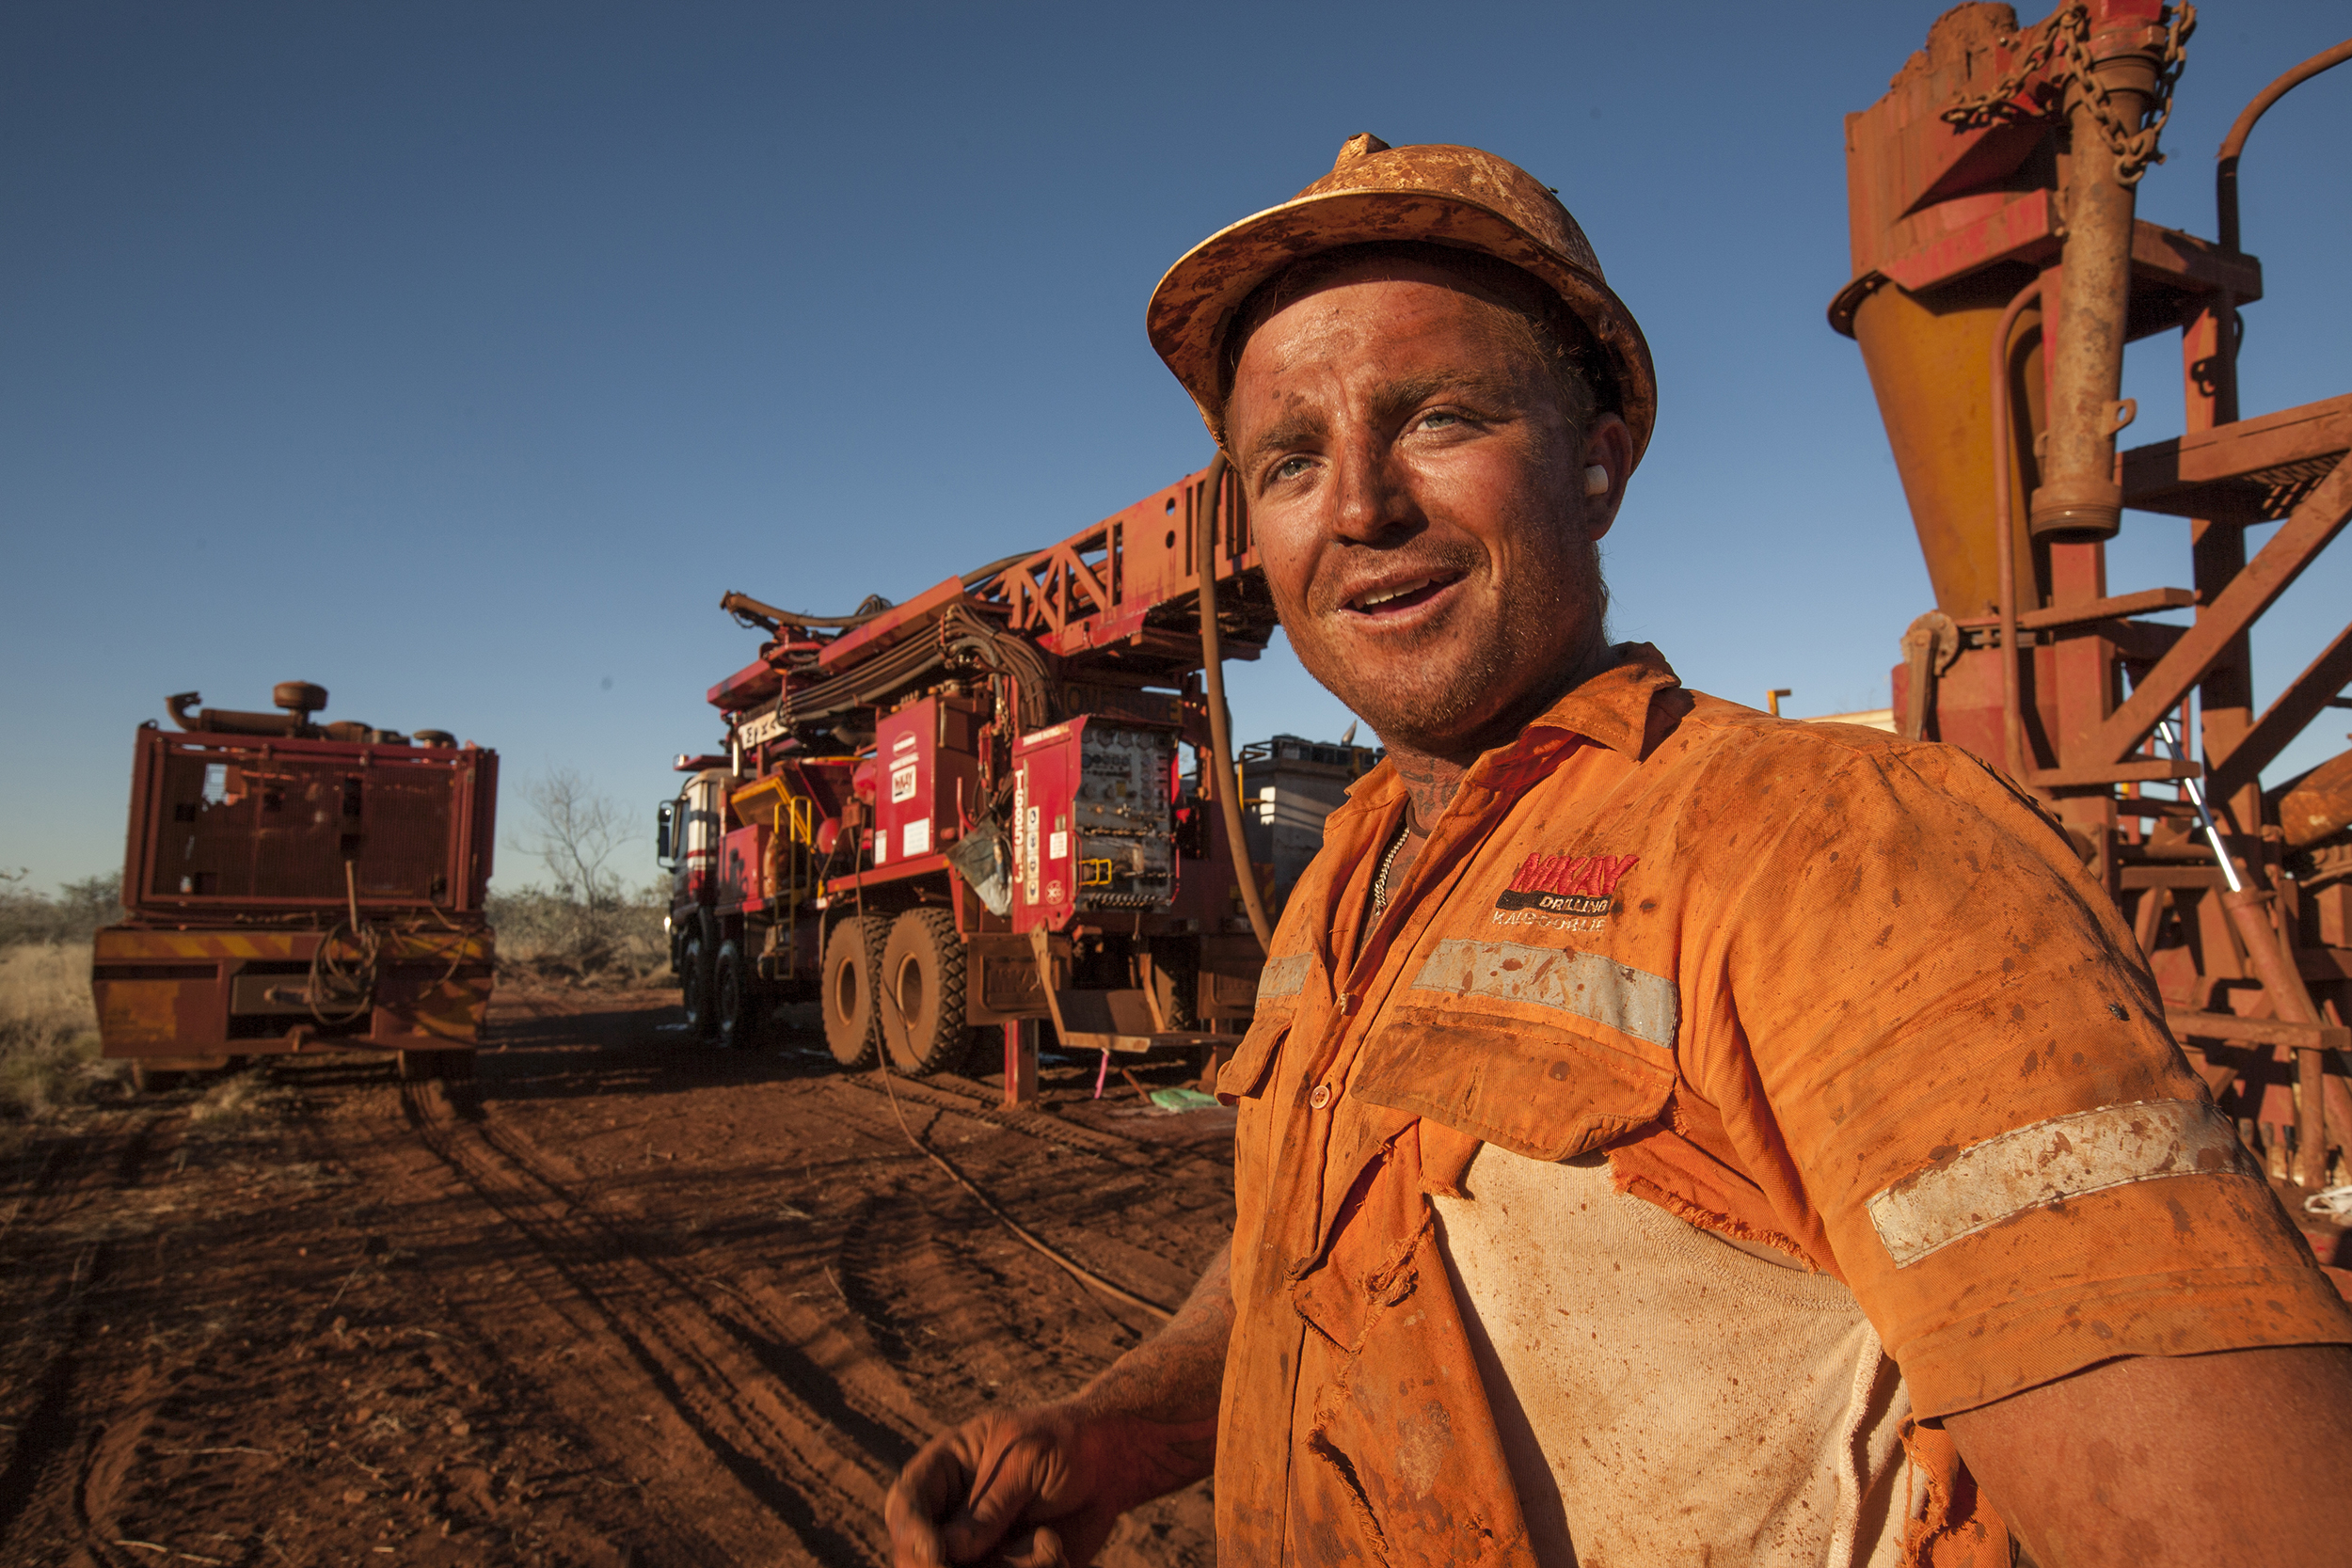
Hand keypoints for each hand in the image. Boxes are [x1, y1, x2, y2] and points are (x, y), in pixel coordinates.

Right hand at [889, 1245, 1231, 1565]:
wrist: (1114, 1464)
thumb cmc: (1067, 1445)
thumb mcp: (1027, 1462)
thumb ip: (989, 1506)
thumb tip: (946, 1552)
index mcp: (945, 1468)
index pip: (906, 1503)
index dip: (910, 1532)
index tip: (935, 1554)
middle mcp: (952, 1511)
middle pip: (919, 1555)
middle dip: (950, 1567)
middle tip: (994, 1565)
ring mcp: (976, 1545)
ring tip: (1049, 1548)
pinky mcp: (1005, 1567)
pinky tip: (1056, 1550)